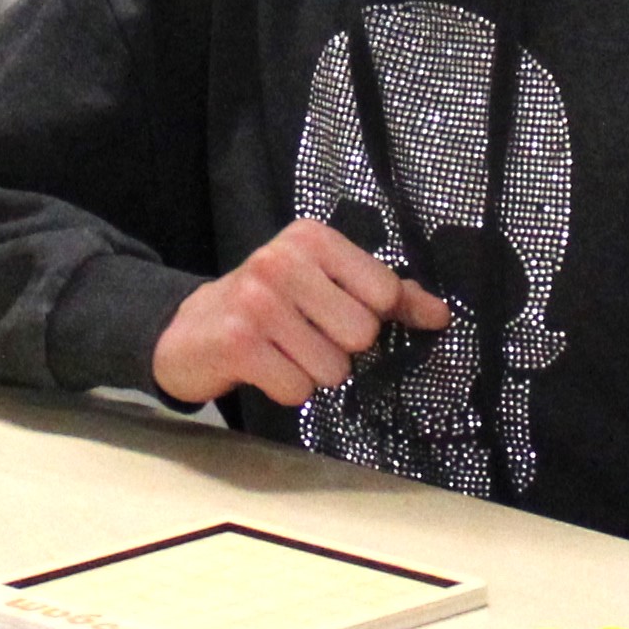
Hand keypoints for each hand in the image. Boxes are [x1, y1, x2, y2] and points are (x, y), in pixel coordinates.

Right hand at [148, 217, 448, 409]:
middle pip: (362, 333)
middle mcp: (282, 261)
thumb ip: (384, 294)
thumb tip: (439, 314)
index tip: (339, 315)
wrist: (188, 330)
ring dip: (313, 373)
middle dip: (341, 350)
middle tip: (305, 337)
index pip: (384, 290)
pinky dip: (287, 389)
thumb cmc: (267, 305)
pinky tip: (265, 368)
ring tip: (283, 352)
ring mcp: (257, 301)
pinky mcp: (238, 343)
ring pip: (333, 368)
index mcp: (312, 238)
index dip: (373, 317)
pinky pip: (297, 388)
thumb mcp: (323, 283)